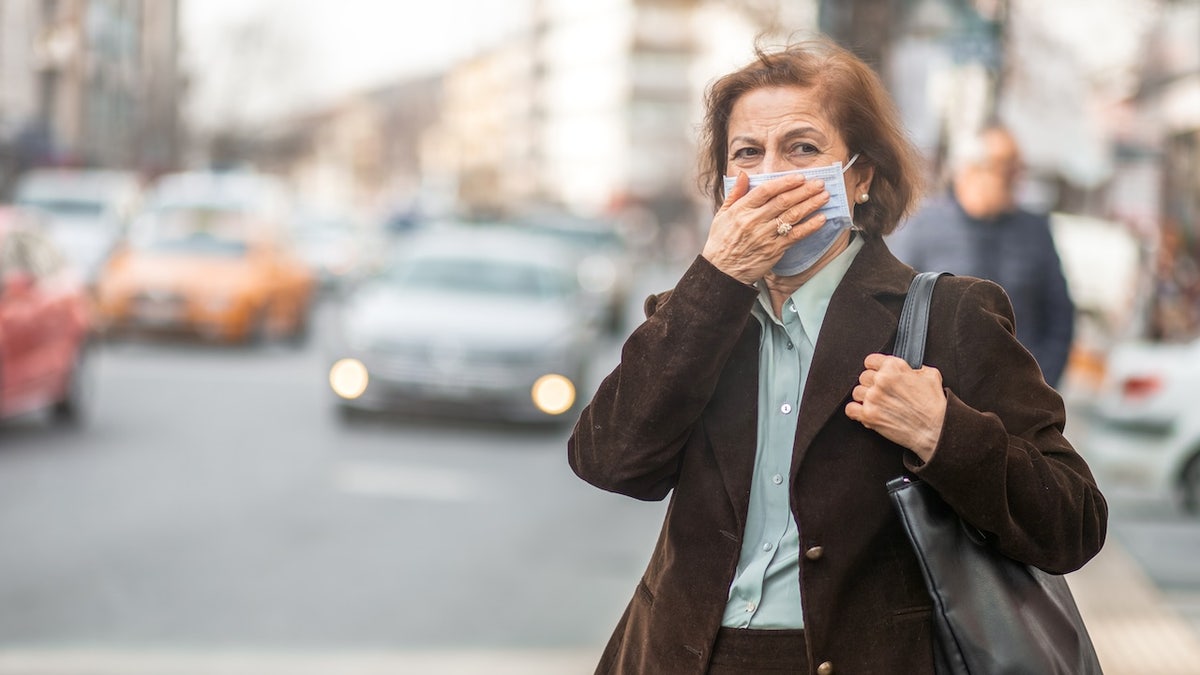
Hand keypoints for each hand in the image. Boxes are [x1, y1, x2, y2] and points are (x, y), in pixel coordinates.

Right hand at [701, 171, 829, 283]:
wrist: (722, 271)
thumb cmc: (721, 242)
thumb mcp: (722, 214)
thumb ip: (735, 193)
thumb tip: (743, 174)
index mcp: (742, 210)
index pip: (766, 191)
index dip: (785, 182)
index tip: (800, 177)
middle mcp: (754, 221)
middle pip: (783, 201)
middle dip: (804, 191)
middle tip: (819, 183)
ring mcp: (765, 236)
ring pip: (792, 216)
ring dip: (810, 205)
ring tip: (824, 196)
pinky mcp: (774, 250)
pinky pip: (795, 236)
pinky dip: (810, 227)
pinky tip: (821, 219)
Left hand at [845, 354, 946, 462]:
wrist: (936, 430)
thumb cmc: (935, 405)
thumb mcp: (931, 375)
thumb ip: (915, 368)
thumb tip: (908, 368)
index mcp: (894, 367)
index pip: (870, 360)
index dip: (875, 368)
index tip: (878, 374)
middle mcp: (881, 380)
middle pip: (863, 377)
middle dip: (872, 384)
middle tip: (883, 393)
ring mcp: (873, 398)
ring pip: (856, 392)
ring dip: (864, 398)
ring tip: (878, 404)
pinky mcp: (869, 416)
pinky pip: (850, 409)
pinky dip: (855, 411)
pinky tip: (865, 412)